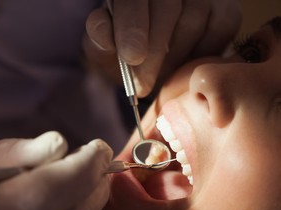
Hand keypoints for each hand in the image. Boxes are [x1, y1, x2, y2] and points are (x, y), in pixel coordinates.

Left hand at [84, 0, 241, 96]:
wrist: (149, 57)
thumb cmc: (123, 50)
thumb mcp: (103, 46)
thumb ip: (100, 37)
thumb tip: (101, 28)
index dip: (133, 24)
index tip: (132, 57)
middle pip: (167, 8)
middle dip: (153, 52)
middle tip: (141, 86)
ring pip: (194, 20)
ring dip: (174, 58)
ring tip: (158, 78)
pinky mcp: (226, 10)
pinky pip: (220, 30)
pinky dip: (200, 55)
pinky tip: (182, 69)